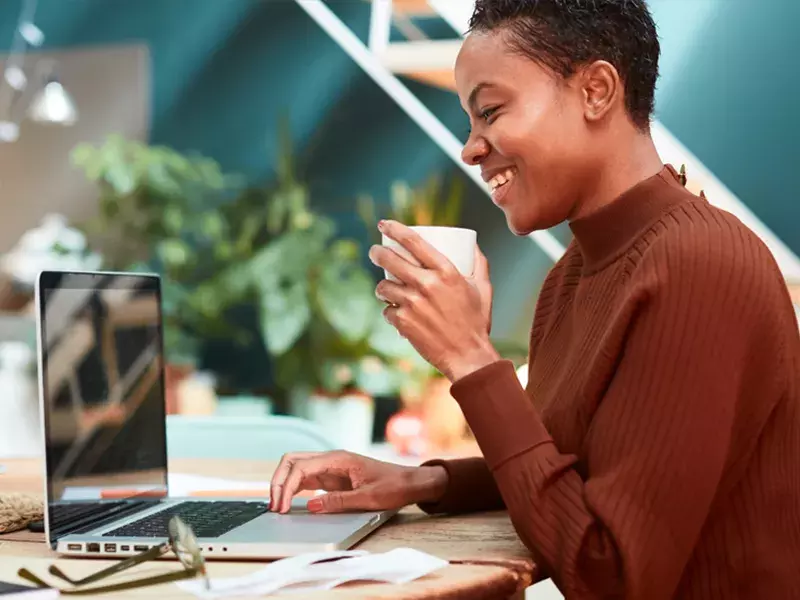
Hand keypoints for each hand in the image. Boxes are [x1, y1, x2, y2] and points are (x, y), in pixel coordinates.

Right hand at [269, 450, 447, 513]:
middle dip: (278, 480)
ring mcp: (330, 467)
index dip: (286, 486)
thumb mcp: (368, 499)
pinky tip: (289, 502)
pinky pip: (306, 478)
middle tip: (274, 505)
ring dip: (283, 484)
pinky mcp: (332, 477)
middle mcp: (331, 459)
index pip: (301, 466)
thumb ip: (339, 502)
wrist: (409, 482)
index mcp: (339, 459)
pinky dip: (293, 488)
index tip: (281, 506)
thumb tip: (311, 506)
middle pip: (293, 461)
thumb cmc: (393, 486)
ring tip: (277, 506)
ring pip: (296, 468)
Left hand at [369, 220, 498, 381]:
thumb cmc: (476, 322)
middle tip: (375, 252)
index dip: (394, 229)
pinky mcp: (403, 322)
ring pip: (383, 286)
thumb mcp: (483, 288)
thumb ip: (480, 263)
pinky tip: (396, 314)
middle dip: (377, 253)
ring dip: (382, 287)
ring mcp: (413, 303)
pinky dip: (390, 312)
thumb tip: (472, 244)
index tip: (384, 224)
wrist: (468, 356)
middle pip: (390, 259)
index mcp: (446, 271)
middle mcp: (427, 284)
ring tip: (386, 289)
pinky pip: (387, 311)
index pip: (413, 241)